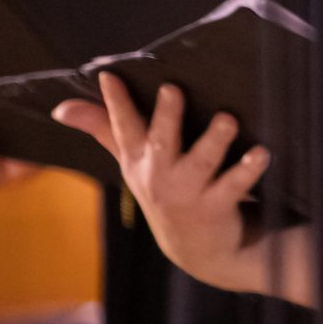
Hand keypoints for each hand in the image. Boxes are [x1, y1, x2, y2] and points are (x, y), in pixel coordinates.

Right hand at [53, 74, 269, 288]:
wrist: (194, 248)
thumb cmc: (164, 188)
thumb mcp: (131, 162)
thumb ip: (104, 129)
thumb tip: (62, 107)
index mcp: (138, 160)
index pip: (123, 127)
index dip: (116, 102)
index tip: (109, 75)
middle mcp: (159, 176)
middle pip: (162, 142)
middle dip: (166, 116)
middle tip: (172, 88)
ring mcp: (187, 193)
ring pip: (202, 162)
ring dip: (215, 140)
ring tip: (228, 119)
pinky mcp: (215, 206)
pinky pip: (234, 184)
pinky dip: (248, 169)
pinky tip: (260, 152)